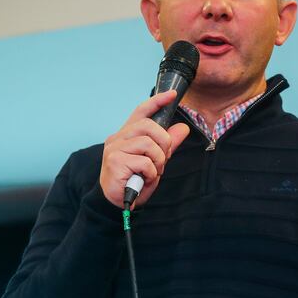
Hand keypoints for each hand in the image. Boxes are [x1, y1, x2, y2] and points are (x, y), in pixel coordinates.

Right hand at [99, 90, 190, 207]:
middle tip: (164, 159)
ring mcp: (114, 149)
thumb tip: (183, 128)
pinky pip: (144, 162)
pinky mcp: (114, 161)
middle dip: (164, 142)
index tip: (171, 95)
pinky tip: (144, 179)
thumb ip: (167, 144)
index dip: (156, 101)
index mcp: (127, 135)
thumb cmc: (135, 180)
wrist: (119, 202)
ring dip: (158, 161)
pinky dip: (151, 173)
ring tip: (153, 172)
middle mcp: (118, 138)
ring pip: (148, 143)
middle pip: (148, 126)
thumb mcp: (156, 160)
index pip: (141, 111)